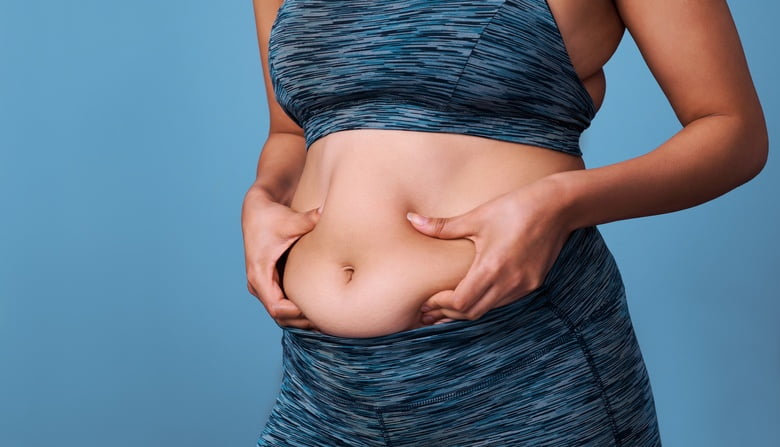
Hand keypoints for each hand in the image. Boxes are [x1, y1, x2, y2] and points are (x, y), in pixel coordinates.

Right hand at [241, 187, 320, 328]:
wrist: (256, 210)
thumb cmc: (271, 216)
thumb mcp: (289, 220)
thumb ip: (307, 220)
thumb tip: (325, 213)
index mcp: (259, 275)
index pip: (276, 307)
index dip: (297, 314)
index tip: (319, 311)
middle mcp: (258, 284)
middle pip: (280, 316)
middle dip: (303, 320)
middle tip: (329, 321)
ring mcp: (263, 285)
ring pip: (281, 314)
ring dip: (301, 319)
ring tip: (327, 319)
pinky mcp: (270, 282)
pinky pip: (283, 304)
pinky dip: (298, 310)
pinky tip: (320, 310)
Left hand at [407, 180, 572, 323]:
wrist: (557, 207)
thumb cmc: (515, 208)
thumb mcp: (477, 217)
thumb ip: (442, 226)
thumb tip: (411, 219)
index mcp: (491, 268)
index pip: (461, 303)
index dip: (441, 305)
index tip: (427, 300)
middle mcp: (509, 283)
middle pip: (472, 313)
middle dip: (449, 313)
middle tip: (430, 309)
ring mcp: (523, 286)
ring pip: (489, 310)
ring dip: (467, 310)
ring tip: (447, 307)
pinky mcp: (533, 283)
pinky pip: (504, 301)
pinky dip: (486, 302)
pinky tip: (475, 295)